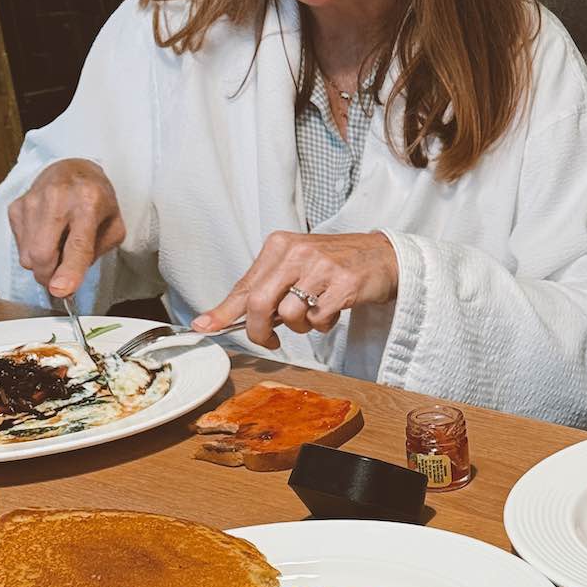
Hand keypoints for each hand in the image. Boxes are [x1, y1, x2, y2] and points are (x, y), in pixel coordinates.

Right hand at [7, 159, 124, 296]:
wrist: (73, 168)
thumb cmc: (96, 200)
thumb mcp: (113, 225)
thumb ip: (96, 253)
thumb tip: (67, 281)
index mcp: (89, 203)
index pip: (77, 245)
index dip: (68, 271)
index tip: (60, 290)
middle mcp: (57, 199)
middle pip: (42, 254)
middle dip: (50, 277)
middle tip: (61, 280)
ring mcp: (32, 201)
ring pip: (28, 255)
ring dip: (42, 264)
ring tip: (58, 246)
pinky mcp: (16, 206)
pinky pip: (19, 246)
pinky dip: (33, 250)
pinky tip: (47, 235)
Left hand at [192, 231, 397, 348]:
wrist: (381, 256)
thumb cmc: (334, 265)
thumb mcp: (294, 267)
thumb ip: (264, 289)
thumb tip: (224, 317)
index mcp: (279, 246)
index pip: (244, 285)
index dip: (223, 311)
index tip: (205, 326)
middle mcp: (297, 253)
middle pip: (259, 303)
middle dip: (258, 331)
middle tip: (268, 340)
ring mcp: (321, 268)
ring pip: (290, 316)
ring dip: (300, 327)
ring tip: (313, 314)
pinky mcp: (344, 285)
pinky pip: (318, 320)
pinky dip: (322, 324)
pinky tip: (331, 311)